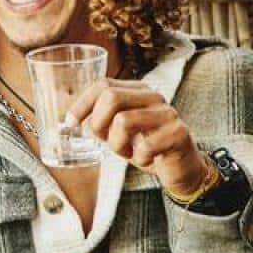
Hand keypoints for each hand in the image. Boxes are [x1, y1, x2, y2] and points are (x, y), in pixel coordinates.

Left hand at [65, 80, 211, 194]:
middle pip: (111, 96)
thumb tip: (74, 120)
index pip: (103, 84)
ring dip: (117, 144)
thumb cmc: (148, 148)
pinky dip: (139, 158)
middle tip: (103, 140)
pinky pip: (145, 146)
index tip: (70, 123)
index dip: (82, 104)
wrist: (182, 168)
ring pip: (123, 121)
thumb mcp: (119, 133)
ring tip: (127, 152)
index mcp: (138, 91)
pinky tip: (146, 160)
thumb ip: (100, 122)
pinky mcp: (178, 133)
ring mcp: (167, 113)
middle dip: (98, 123)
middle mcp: (153, 97)